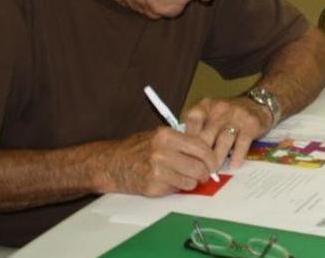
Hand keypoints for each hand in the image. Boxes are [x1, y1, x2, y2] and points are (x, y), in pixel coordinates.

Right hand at [101, 127, 219, 195]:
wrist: (110, 163)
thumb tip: (207, 151)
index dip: (211, 157)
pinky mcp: (153, 186)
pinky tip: (170, 180)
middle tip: (205, 174)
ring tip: (186, 177)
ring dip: (193, 181)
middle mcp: (162, 152)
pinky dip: (178, 187)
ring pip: (191, 181)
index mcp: (166, 136)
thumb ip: (181, 141)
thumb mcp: (158, 136)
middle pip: (199, 166)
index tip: (214, 162)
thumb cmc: (137, 148)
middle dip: (206, 173)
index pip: (200, 147)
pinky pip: (177, 189)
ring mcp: (157, 171)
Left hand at [182, 96, 271, 170]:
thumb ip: (198, 128)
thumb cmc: (229, 114)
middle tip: (199, 170)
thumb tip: (185, 151)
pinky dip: (237, 156)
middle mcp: (220, 109)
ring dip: (218, 158)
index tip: (186, 157)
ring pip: (223, 140)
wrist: (258, 103)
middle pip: (206, 135)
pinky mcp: (251, 124)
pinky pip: (242, 143)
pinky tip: (233, 165)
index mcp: (205, 106)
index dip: (188, 142)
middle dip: (202, 156)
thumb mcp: (210, 114)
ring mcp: (236, 116)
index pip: (192, 122)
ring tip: (214, 170)